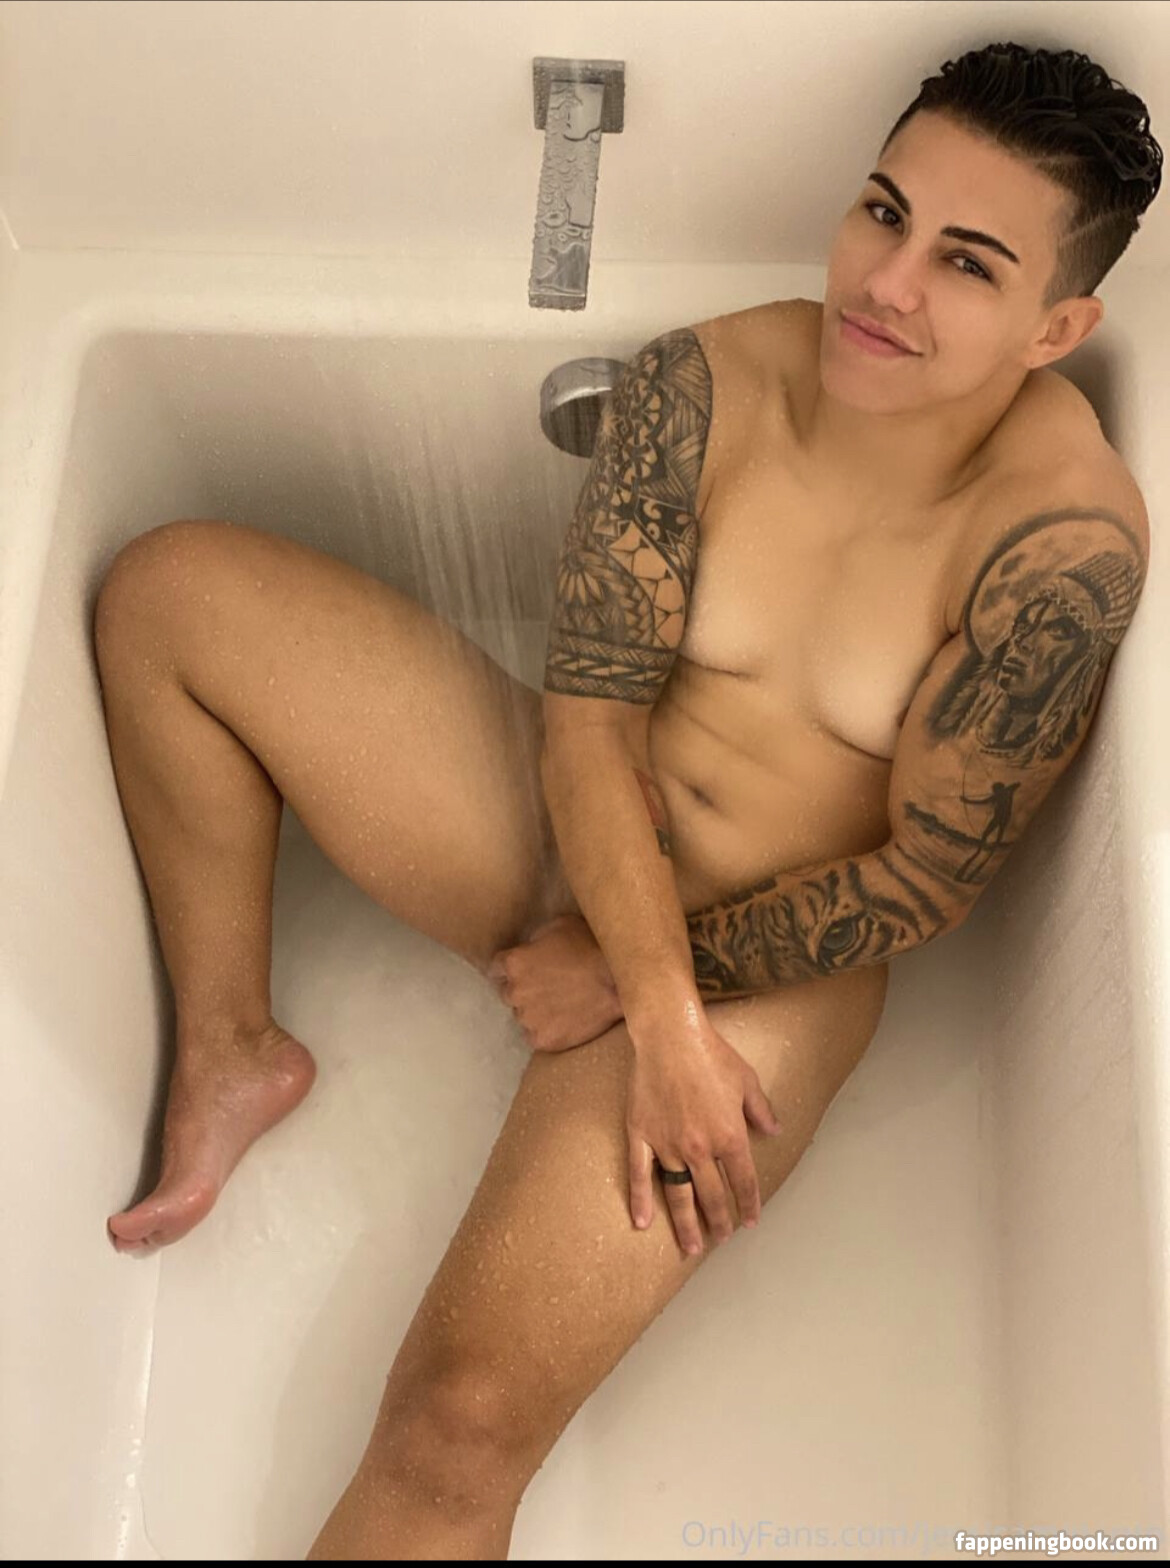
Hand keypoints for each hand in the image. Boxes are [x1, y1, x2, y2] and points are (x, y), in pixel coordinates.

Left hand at [488, 914, 624, 1052]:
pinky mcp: (544, 1040)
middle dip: (523, 990)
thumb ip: (536, 939)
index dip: (511, 968)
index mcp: (514, 963)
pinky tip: (565, 1022)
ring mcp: (529, 1019)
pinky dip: (547, 1030)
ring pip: (523, 1016)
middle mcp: (515, 992)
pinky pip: (537, 1036)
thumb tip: (530, 948)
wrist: (620, 984)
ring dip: (535, 1011)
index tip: (524, 970)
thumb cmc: (591, 947)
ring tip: (559, 1006)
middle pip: (508, 993)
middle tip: (546, 987)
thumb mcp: (560, 926)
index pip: (496, 967)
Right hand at [626, 1004, 781, 1255]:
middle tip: (721, 1239)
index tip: (750, 1223)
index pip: (743, 1182)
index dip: (749, 1205)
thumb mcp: (747, 1081)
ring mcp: (668, 1145)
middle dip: (719, 1221)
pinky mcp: (641, 1136)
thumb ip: (761, 1111)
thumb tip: (774, 1131)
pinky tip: (642, 1223)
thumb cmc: (712, 1055)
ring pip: (679, 1194)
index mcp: (730, 1137)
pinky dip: (641, 1201)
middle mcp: (701, 1148)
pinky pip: (641, 1175)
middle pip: (712, 1196)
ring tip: (691, 1247)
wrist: (671, 1036)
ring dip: (686, 1224)